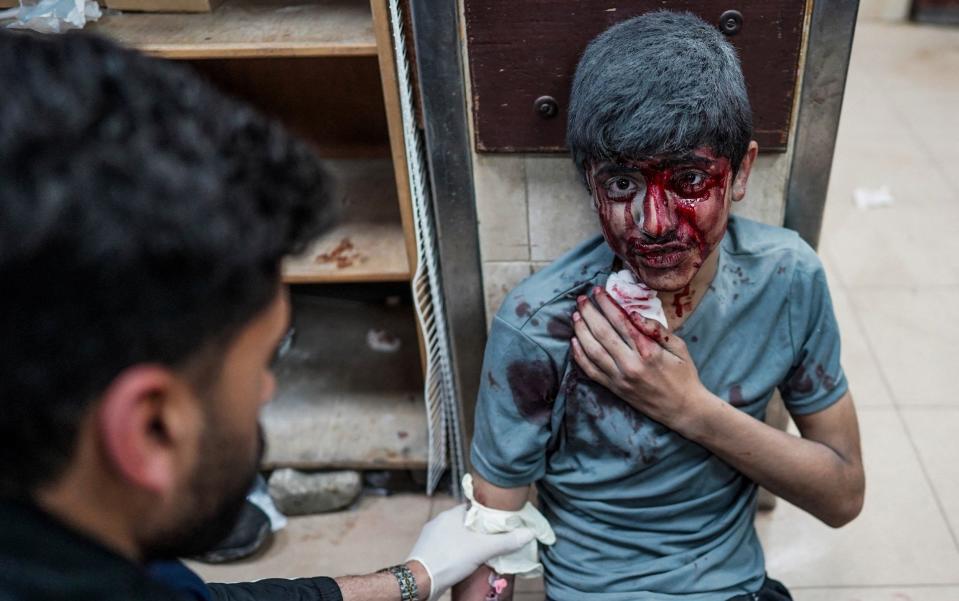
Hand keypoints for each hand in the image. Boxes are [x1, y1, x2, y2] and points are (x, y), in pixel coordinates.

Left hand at [407, 504, 534, 600]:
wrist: (420, 581)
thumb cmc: (449, 558)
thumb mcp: (482, 549)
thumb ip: (506, 541)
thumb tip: (528, 533)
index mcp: (451, 514)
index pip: (474, 508)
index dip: (489, 515)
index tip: (501, 522)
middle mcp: (439, 522)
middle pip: (466, 523)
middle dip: (480, 532)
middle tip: (495, 540)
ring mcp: (431, 538)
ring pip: (456, 536)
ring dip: (468, 543)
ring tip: (483, 552)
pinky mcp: (428, 552)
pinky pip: (447, 548)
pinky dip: (457, 553)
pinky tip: (465, 562)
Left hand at [570, 286, 705, 430]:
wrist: (683, 409)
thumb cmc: (684, 374)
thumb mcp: (679, 347)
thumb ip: (656, 329)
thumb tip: (634, 313)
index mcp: (648, 351)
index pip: (620, 321)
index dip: (606, 304)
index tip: (597, 292)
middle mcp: (630, 364)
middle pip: (602, 333)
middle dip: (589, 313)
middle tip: (581, 299)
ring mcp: (620, 378)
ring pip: (592, 350)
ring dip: (581, 331)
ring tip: (575, 316)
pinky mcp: (614, 389)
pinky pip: (591, 371)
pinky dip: (580, 355)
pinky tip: (574, 341)